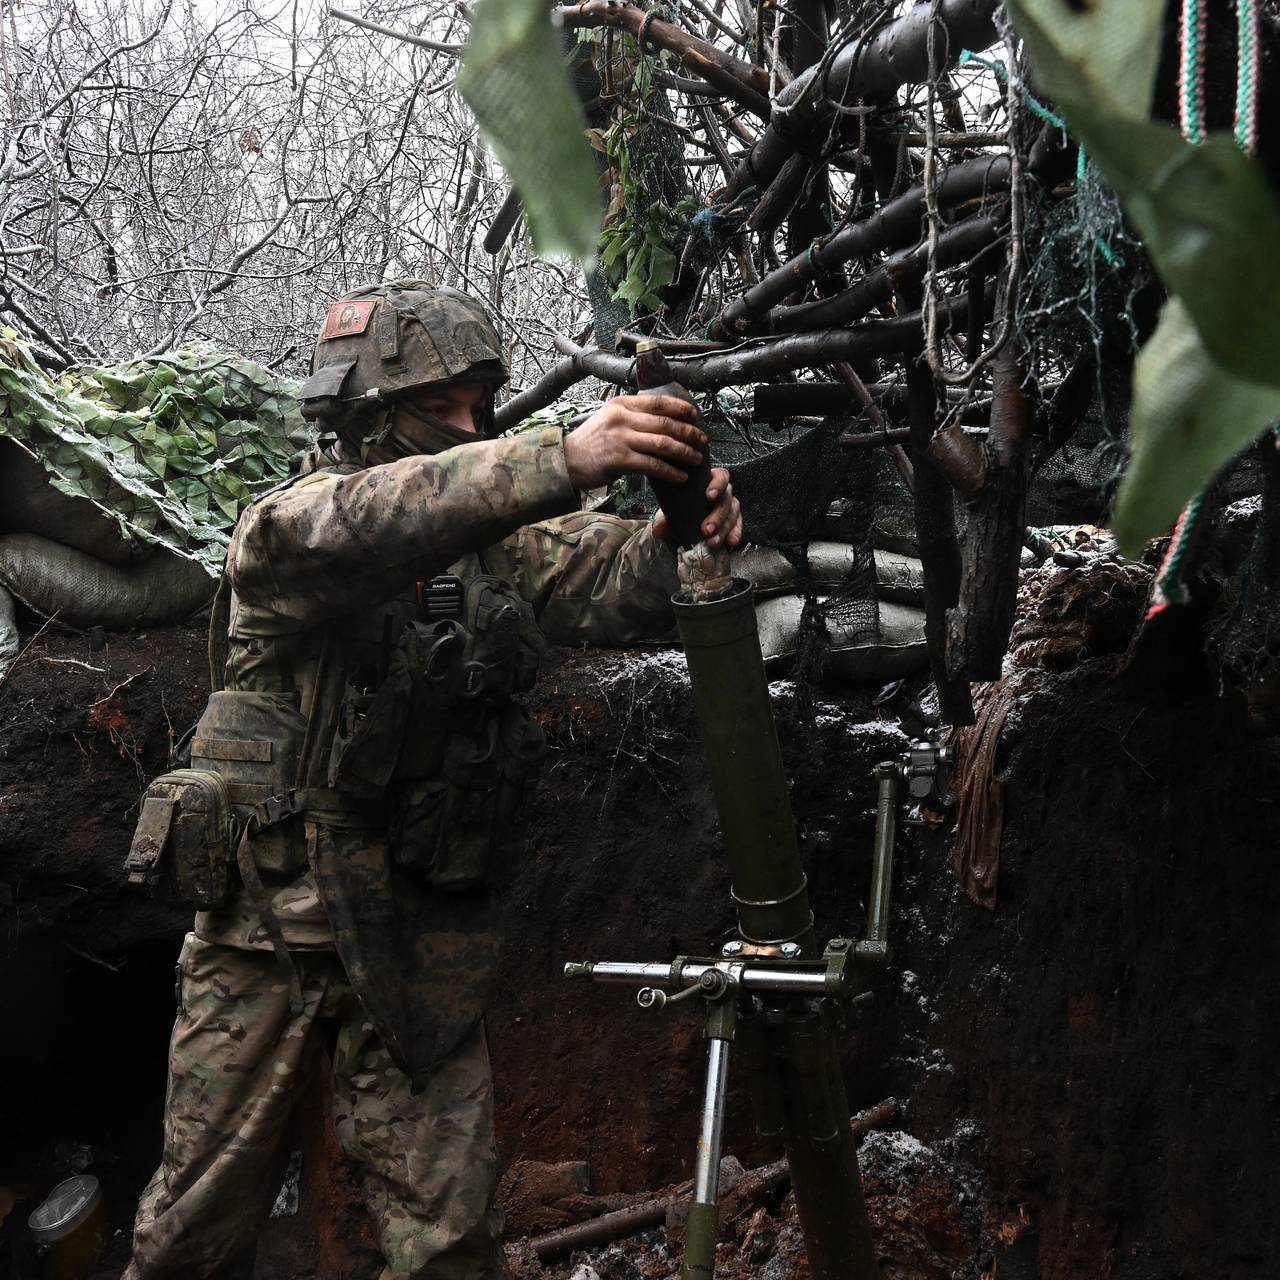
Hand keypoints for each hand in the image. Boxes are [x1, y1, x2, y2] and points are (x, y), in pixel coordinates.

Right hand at [563, 394, 705, 490]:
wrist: (567, 461)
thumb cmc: (591, 442)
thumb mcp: (609, 418)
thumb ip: (631, 415)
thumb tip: (661, 418)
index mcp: (622, 404)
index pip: (658, 401)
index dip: (681, 408)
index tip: (696, 416)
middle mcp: (622, 418)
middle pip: (665, 423)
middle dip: (689, 433)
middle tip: (703, 441)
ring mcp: (621, 438)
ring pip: (663, 443)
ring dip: (684, 452)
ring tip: (696, 459)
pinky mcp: (620, 460)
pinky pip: (653, 465)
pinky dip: (670, 471)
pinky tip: (681, 477)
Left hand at [653, 467, 742, 549]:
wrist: (686, 526)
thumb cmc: (681, 511)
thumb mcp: (671, 513)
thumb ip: (663, 519)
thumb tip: (658, 529)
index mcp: (709, 482)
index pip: (720, 476)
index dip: (717, 484)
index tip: (709, 496)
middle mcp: (723, 493)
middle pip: (726, 499)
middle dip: (717, 515)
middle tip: (706, 529)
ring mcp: (730, 507)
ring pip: (732, 514)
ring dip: (724, 529)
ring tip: (713, 542)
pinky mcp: (735, 521)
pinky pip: (738, 526)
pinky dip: (735, 534)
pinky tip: (730, 543)